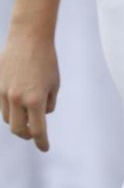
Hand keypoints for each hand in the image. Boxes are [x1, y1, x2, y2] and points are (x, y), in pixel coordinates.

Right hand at [0, 34, 58, 150]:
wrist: (28, 39)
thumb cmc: (47, 61)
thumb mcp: (54, 84)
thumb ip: (48, 103)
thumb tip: (41, 116)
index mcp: (36, 99)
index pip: (38, 129)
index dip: (42, 142)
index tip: (45, 148)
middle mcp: (17, 99)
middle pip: (19, 130)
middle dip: (28, 135)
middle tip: (35, 135)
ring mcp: (4, 93)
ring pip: (9, 119)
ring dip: (19, 122)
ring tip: (29, 119)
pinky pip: (2, 107)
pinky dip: (11, 110)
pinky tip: (19, 107)